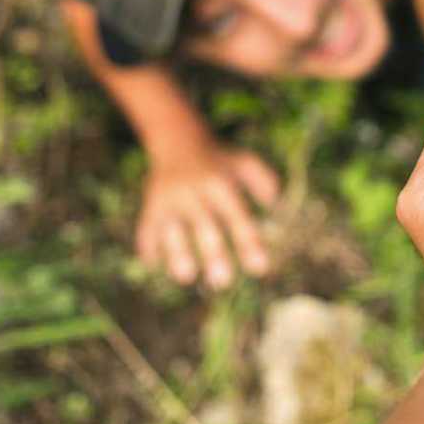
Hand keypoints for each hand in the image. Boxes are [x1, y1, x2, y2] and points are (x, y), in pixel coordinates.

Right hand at [135, 144, 279, 287]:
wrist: (178, 141)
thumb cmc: (219, 161)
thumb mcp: (244, 162)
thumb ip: (263, 180)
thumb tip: (275, 204)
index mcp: (220, 184)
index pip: (237, 215)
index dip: (248, 241)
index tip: (260, 268)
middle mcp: (194, 191)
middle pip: (205, 225)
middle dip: (214, 254)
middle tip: (224, 282)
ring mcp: (170, 198)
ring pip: (173, 228)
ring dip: (178, 252)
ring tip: (186, 277)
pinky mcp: (151, 204)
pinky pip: (147, 227)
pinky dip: (148, 245)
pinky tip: (152, 265)